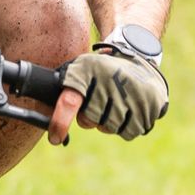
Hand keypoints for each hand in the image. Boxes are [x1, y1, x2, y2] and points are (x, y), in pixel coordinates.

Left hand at [49, 42, 169, 144]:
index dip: (60, 122)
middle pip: (90, 120)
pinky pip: (130, 131)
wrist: (138, 56)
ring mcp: (132, 92)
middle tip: (98, 104)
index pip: (70, 101)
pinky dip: (127, 126)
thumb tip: (44, 117)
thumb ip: (64, 90)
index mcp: (88, 71)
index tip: (55, 139)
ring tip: (116, 104)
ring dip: (109, 123)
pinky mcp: (150, 104)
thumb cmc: (101, 68)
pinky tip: (129, 109)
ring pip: (111, 128)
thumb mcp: (80, 68)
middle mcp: (110, 80)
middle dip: (90, 118)